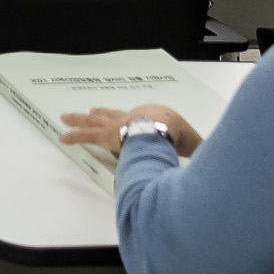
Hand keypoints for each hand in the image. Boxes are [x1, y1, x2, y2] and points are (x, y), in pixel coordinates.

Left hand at [59, 102, 202, 158]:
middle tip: (91, 111)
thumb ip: (198, 151)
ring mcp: (117, 126)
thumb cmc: (177, 134)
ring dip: (79, 120)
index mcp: (150, 120)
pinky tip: (62, 137)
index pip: (137, 121)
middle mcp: (130, 119)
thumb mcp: (191, 143)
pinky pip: (85, 136)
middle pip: (112, 116)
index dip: (130, 121)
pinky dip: (74, 136)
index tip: (125, 119)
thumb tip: (212, 162)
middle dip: (101, 114)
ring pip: (94, 123)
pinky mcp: (107, 136)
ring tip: (65, 117)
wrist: (165, 128)